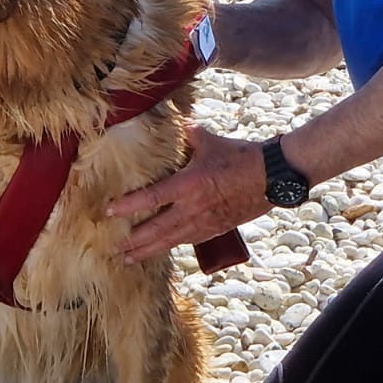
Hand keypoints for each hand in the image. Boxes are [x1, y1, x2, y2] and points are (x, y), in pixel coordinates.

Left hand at [107, 126, 269, 262]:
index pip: (152, 198)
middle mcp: (194, 208)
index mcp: (189, 184)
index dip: (128, 205)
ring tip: (129, 258)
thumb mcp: (211, 142)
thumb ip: (190, 134)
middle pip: (156, 230)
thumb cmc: (242, 157)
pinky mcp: (216, 229)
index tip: (109, 211)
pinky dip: (171, 246)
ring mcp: (205, 222)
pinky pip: (188, 241)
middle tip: (114, 248)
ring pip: (170, 241)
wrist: (272, 177)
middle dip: (134, 241)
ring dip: (148, 250)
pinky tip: (161, 250)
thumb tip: (179, 123)